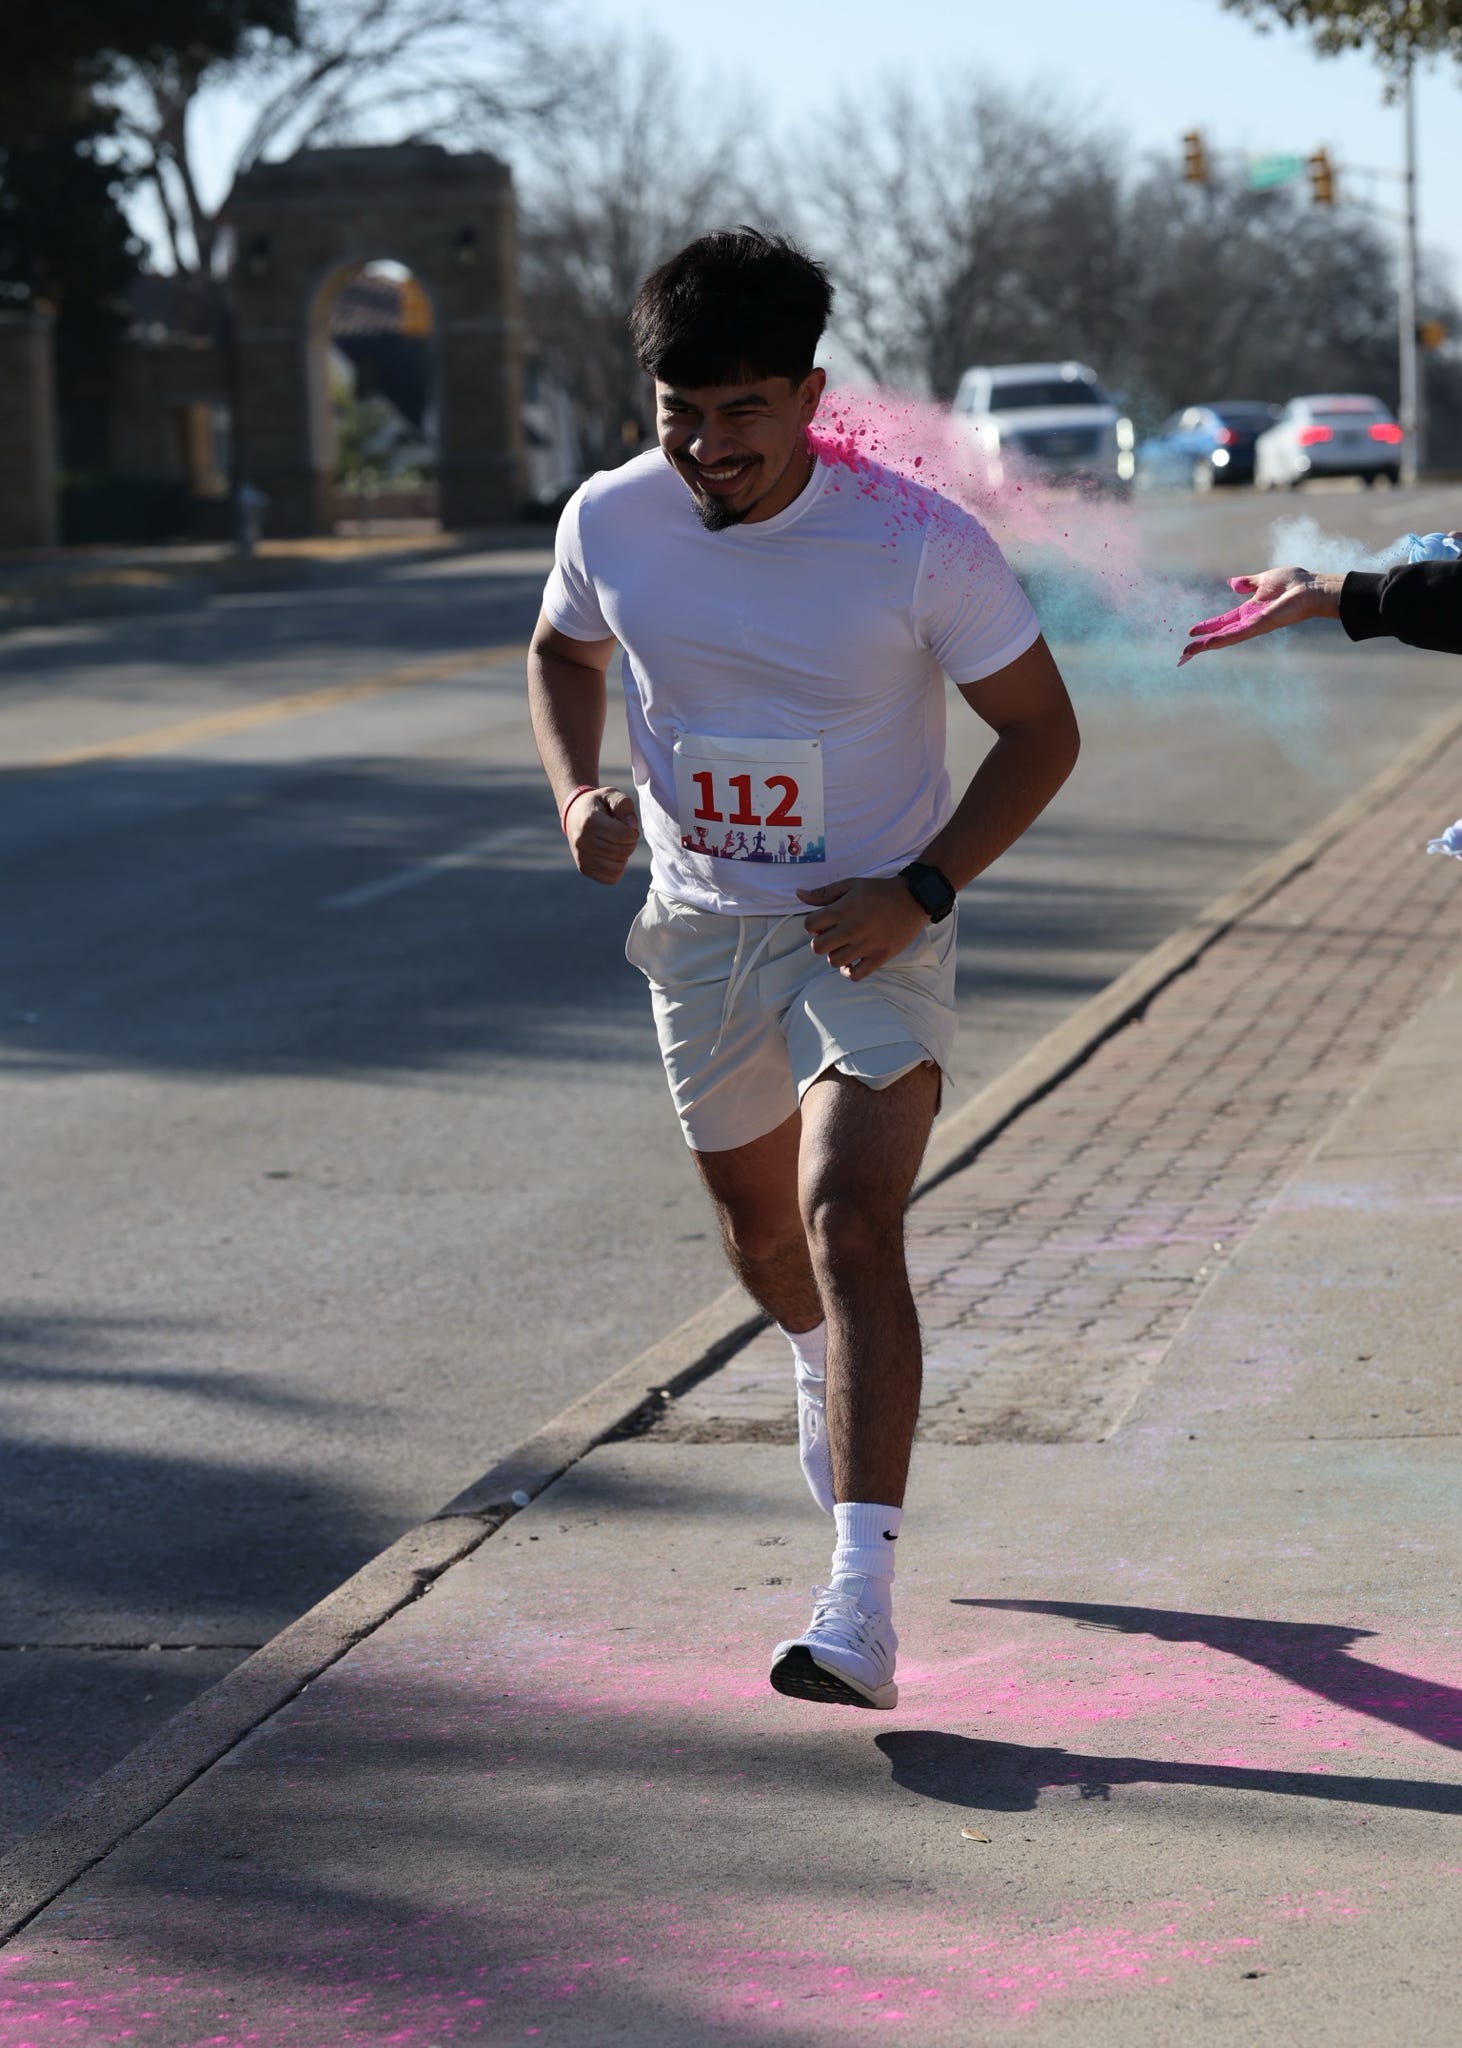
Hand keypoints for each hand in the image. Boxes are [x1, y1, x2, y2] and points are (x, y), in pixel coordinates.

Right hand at [567, 785, 638, 884]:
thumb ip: (624, 805)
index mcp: (590, 822)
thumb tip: (632, 826)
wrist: (574, 815)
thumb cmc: (597, 805)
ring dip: (624, 857)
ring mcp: (581, 857)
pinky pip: (611, 878)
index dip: (632, 831)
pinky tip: (612, 855)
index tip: (627, 826)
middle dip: (630, 844)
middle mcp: (583, 842)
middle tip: (624, 836)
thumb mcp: (611, 794)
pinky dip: (617, 868)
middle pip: (622, 852)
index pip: (624, 836)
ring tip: (617, 845)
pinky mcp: (583, 869)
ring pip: (617, 868)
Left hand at [797, 876, 929, 980]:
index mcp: (844, 909)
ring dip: (835, 955)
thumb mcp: (851, 885)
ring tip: (844, 947)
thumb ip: (824, 893)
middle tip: (831, 936)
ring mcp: (867, 945)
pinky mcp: (880, 957)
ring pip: (834, 962)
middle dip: (820, 941)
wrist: (913, 899)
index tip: (822, 922)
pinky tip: (852, 961)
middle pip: (818, 947)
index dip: (812, 924)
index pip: (810, 925)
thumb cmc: (879, 891)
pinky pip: (855, 975)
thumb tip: (799, 894)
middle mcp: (853, 929)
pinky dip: (849, 971)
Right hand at [1178, 566, 1342, 665]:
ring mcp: (1253, 626)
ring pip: (1224, 639)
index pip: (1222, 623)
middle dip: (1200, 645)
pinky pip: (1236, 635)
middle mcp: (1248, 622)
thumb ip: (1248, 583)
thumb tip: (1232, 583)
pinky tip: (1207, 644)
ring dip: (1205, 647)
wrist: (1311, 588)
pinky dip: (1220, 640)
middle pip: (1219, 636)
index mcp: (1248, 611)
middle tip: (1182, 656)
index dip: (1206, 628)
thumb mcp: (1264, 579)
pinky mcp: (1259, 626)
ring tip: (1187, 654)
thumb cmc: (1294, 583)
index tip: (1190, 633)